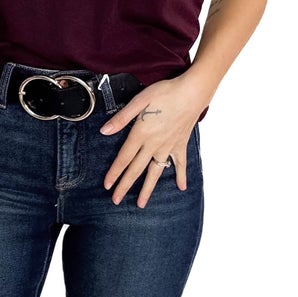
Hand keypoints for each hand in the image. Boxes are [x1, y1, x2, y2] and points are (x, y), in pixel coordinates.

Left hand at [98, 75, 205, 207]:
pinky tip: (181, 187)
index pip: (124, 158)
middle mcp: (154, 144)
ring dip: (147, 189)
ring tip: (141, 204)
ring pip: (155, 172)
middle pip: (136, 169)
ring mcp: (168, 146)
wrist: (192, 92)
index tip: (107, 186)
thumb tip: (104, 131)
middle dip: (125, 186)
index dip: (114, 173)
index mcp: (141, 133)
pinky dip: (181, 176)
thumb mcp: (140, 100)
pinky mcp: (181, 144)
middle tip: (116, 200)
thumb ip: (122, 118)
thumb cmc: (165, 93)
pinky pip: (180, 164)